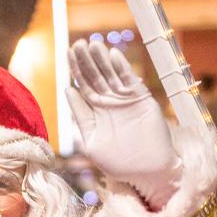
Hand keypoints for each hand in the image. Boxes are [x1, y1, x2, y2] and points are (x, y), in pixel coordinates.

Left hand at [66, 39, 182, 208]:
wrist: (147, 172)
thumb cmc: (118, 163)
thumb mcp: (92, 141)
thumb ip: (81, 117)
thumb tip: (68, 90)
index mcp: (96, 112)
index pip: (83, 86)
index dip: (76, 69)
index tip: (68, 53)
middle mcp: (110, 103)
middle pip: (96, 77)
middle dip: (87, 61)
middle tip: (78, 44)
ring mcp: (126, 100)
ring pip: (111, 75)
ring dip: (102, 60)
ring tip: (92, 44)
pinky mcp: (142, 100)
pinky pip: (130, 81)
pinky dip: (122, 68)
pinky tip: (113, 55)